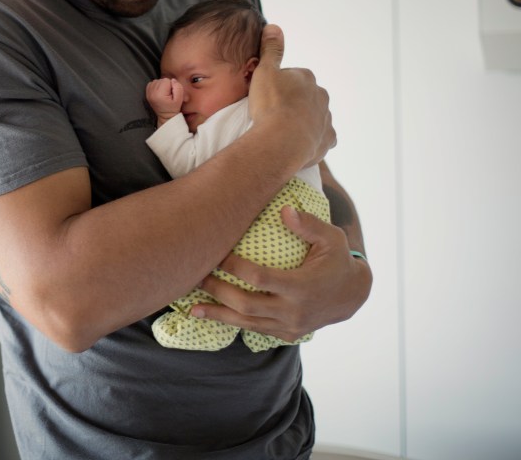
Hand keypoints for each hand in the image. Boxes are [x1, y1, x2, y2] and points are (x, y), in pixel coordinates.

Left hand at [146, 78, 182, 124]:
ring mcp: (148, 93)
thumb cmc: (173, 108)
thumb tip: (173, 80)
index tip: (172, 93)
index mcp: (159, 94)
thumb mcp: (180, 99)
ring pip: (157, 81)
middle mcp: (152, 93)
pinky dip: (156, 86)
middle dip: (166, 85)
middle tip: (168, 94)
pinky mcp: (147, 93)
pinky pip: (152, 83)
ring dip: (161, 85)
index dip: (171, 85)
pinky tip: (160, 92)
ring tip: (164, 94)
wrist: (165, 116)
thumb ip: (178, 88)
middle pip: (161, 80)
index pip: (166, 80)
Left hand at [190, 206, 371, 341]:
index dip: (235, 267)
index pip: (260, 278)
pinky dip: (231, 322)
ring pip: (246, 323)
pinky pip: (254, 329)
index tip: (217, 254)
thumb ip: (309, 224)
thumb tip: (285, 210)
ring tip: (192, 308)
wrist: (352, 295)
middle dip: (218, 291)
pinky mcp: (286, 334)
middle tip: (196, 277)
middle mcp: (294, 311)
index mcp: (302, 287)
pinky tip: (209, 315)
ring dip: (217, 314)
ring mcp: (289, 326)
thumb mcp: (331, 238)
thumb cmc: (337, 260)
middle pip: (246, 304)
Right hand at [248, 24, 335, 168]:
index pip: (293, 77)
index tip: (266, 95)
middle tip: (273, 113)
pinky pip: (321, 137)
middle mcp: (321, 96)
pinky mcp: (326, 140)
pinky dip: (312, 139)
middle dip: (293, 102)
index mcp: (307, 78)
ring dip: (302, 120)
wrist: (281, 142)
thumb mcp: (265, 71)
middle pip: (306, 96)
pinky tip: (298, 143)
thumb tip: (274, 26)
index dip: (278, 85)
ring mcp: (326, 119)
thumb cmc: (271, 104)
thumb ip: (271, 49)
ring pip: (314, 116)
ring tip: (282, 130)